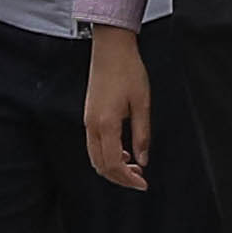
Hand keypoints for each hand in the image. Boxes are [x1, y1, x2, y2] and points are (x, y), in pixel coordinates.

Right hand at [83, 28, 152, 191]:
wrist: (111, 48)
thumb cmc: (128, 71)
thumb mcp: (142, 104)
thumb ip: (142, 135)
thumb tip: (143, 159)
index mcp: (106, 124)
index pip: (114, 164)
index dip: (128, 179)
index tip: (143, 184)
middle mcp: (93, 125)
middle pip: (101, 165)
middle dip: (120, 178)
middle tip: (140, 179)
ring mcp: (88, 120)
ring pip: (95, 157)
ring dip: (113, 167)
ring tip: (133, 167)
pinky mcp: (89, 115)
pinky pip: (94, 145)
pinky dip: (107, 155)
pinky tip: (123, 152)